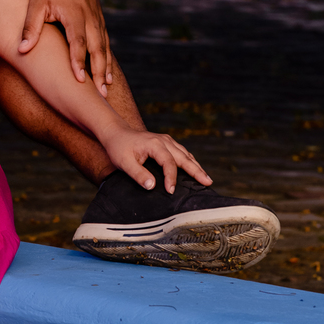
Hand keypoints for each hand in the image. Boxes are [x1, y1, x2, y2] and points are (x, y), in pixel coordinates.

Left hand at [18, 0, 111, 95]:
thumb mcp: (36, 3)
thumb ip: (30, 27)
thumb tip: (21, 50)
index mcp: (74, 13)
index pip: (77, 42)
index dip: (79, 61)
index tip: (80, 81)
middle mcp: (90, 17)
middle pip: (97, 49)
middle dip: (99, 72)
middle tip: (101, 95)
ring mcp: (97, 18)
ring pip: (104, 47)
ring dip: (105, 69)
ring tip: (105, 91)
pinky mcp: (99, 20)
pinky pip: (105, 43)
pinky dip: (107, 59)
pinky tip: (106, 75)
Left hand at [98, 127, 212, 192]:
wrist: (116, 133)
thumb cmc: (119, 148)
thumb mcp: (124, 163)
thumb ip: (138, 174)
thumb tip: (152, 186)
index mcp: (155, 144)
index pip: (169, 163)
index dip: (171, 178)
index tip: (171, 191)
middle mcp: (164, 140)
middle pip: (184, 157)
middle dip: (197, 171)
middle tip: (208, 182)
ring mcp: (166, 140)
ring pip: (185, 154)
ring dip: (196, 166)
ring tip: (206, 178)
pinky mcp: (166, 143)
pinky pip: (182, 152)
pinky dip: (190, 161)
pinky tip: (195, 169)